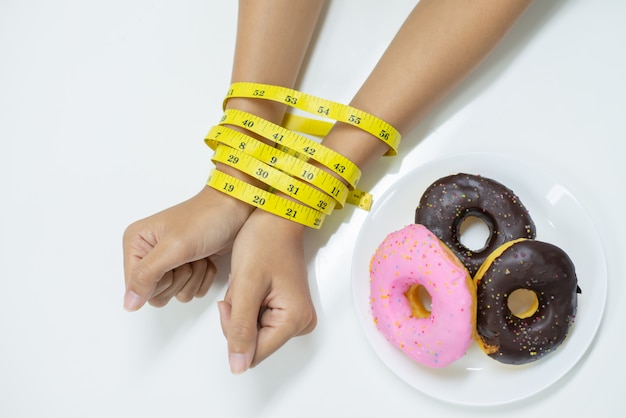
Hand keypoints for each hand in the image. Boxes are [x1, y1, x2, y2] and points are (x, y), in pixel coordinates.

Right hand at [122, 185, 253, 310]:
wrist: (235, 209)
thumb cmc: (206, 219)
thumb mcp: (173, 247)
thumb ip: (147, 275)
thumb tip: (129, 303)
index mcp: (136, 243)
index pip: (136, 287)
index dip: (158, 281)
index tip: (172, 263)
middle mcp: (148, 253)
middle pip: (156, 294)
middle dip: (178, 278)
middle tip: (187, 257)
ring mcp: (169, 262)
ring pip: (176, 294)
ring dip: (194, 277)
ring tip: (198, 255)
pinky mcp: (187, 267)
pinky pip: (192, 291)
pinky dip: (204, 278)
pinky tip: (206, 258)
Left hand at [217, 209, 316, 373]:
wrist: (274, 219)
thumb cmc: (264, 242)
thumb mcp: (246, 287)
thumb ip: (241, 330)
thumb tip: (238, 367)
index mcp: (295, 320)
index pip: (253, 352)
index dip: (234, 328)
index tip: (236, 299)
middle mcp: (300, 323)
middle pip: (254, 343)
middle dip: (239, 317)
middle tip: (242, 287)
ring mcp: (295, 316)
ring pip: (252, 332)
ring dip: (241, 309)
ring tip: (247, 283)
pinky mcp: (287, 309)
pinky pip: (257, 320)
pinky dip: (247, 304)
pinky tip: (252, 284)